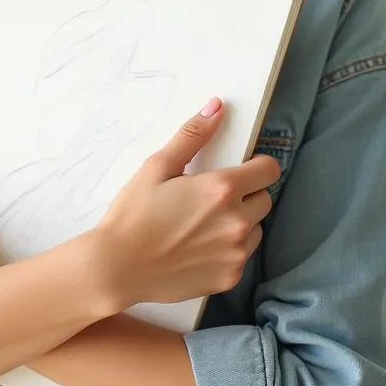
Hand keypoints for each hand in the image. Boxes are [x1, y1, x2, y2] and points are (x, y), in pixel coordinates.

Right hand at [92, 97, 279, 310]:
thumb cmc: (134, 214)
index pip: (269, 170)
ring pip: (255, 229)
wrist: (117, 268)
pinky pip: (242, 256)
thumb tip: (217, 107)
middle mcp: (237, 222)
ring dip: (240, 222)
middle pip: (264, 199)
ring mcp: (235, 254)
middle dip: (246, 193)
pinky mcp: (229, 278)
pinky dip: (228, 249)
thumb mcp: (157, 167)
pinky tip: (198, 247)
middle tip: (211, 197)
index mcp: (221, 189)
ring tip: (204, 223)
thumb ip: (192, 136)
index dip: (256, 166)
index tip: (239, 169)